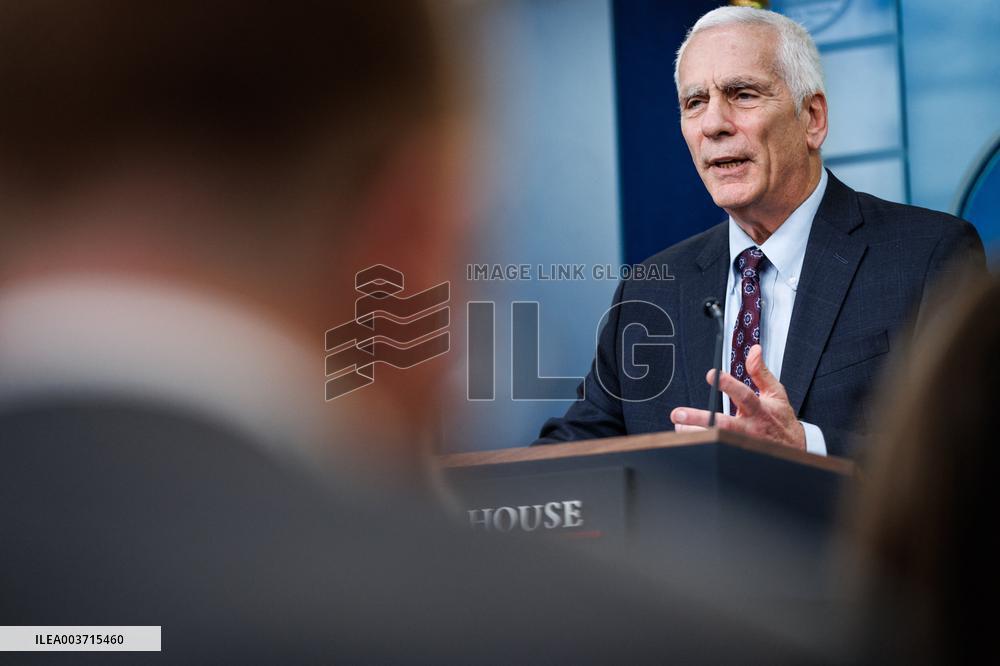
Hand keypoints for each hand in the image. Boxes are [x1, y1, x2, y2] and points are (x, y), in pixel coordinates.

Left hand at [669, 344, 805, 449]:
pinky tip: (687, 436)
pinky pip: (715, 449)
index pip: (744, 395)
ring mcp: (742, 443)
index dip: (729, 385)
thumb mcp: (776, 393)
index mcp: (759, 410)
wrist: (793, 449)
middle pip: (723, 424)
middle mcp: (749, 428)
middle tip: (678, 414)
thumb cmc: (781, 419)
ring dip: (694, 433)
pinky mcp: (735, 452)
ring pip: (715, 440)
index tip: (712, 375)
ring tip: (679, 425)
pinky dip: (700, 443)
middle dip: (699, 419)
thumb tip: (754, 350)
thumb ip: (761, 372)